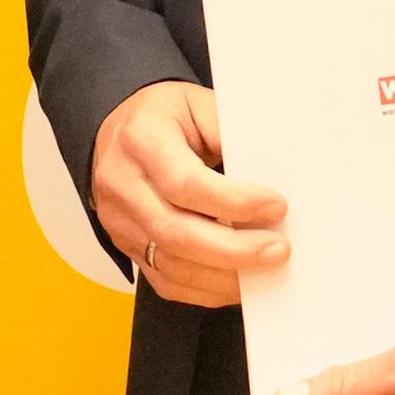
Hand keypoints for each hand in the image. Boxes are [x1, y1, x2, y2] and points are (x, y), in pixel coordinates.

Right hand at [89, 81, 287, 306]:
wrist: (117, 134)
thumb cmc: (162, 117)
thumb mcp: (198, 104)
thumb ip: (230, 134)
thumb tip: (269, 173)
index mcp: (141, 141)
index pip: (184, 183)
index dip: (234, 202)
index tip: (275, 206)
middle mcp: (123, 185)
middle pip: (176, 232)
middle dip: (235, 249)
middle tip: (278, 249)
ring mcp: (120, 222)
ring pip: (171, 265)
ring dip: (224, 275)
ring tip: (264, 267)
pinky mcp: (127, 248)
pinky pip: (166, 282)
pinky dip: (206, 290)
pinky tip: (237, 281)